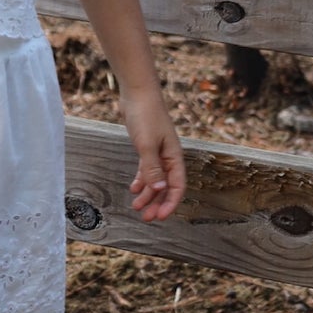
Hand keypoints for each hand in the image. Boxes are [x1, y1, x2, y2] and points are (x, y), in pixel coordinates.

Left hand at [120, 92, 185, 222]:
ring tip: (137, 207)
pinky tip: (134, 189)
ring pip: (156, 180)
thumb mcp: (147, 145)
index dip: (170, 203)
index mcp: (174, 157)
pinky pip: (147, 170)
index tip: (160, 217)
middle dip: (157, 203)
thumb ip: (152, 168)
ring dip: (148, 194)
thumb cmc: (145, 116)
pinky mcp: (147, 147)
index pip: (177, 186)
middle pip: (167, 186)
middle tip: (146, 218)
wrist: (137, 94)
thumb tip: (160, 190)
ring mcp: (158, 152)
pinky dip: (142, 180)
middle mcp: (169, 157)